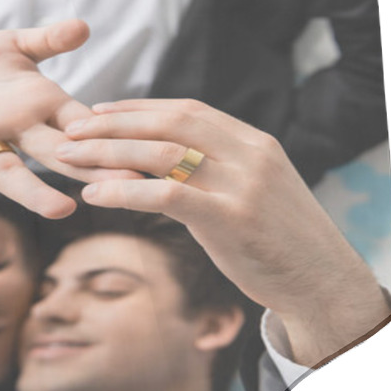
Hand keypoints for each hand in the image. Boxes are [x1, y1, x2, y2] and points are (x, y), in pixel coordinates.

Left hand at [0, 19, 142, 218]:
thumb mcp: (10, 47)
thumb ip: (46, 42)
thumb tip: (84, 26)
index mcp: (34, 106)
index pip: (78, 125)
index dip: (107, 137)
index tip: (144, 153)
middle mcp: (11, 132)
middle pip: (52, 155)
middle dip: (85, 168)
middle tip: (123, 187)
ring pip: (6, 173)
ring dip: (32, 192)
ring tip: (61, 210)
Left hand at [56, 98, 390, 365]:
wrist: (322, 282)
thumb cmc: (280, 240)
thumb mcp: (256, 191)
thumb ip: (221, 169)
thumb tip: (168, 161)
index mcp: (254, 142)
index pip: (186, 110)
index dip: (137, 109)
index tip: (99, 112)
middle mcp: (248, 153)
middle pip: (168, 123)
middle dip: (112, 125)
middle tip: (69, 130)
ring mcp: (241, 183)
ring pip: (161, 154)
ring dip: (107, 154)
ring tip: (68, 158)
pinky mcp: (231, 218)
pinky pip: (166, 195)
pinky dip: (123, 192)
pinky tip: (93, 196)